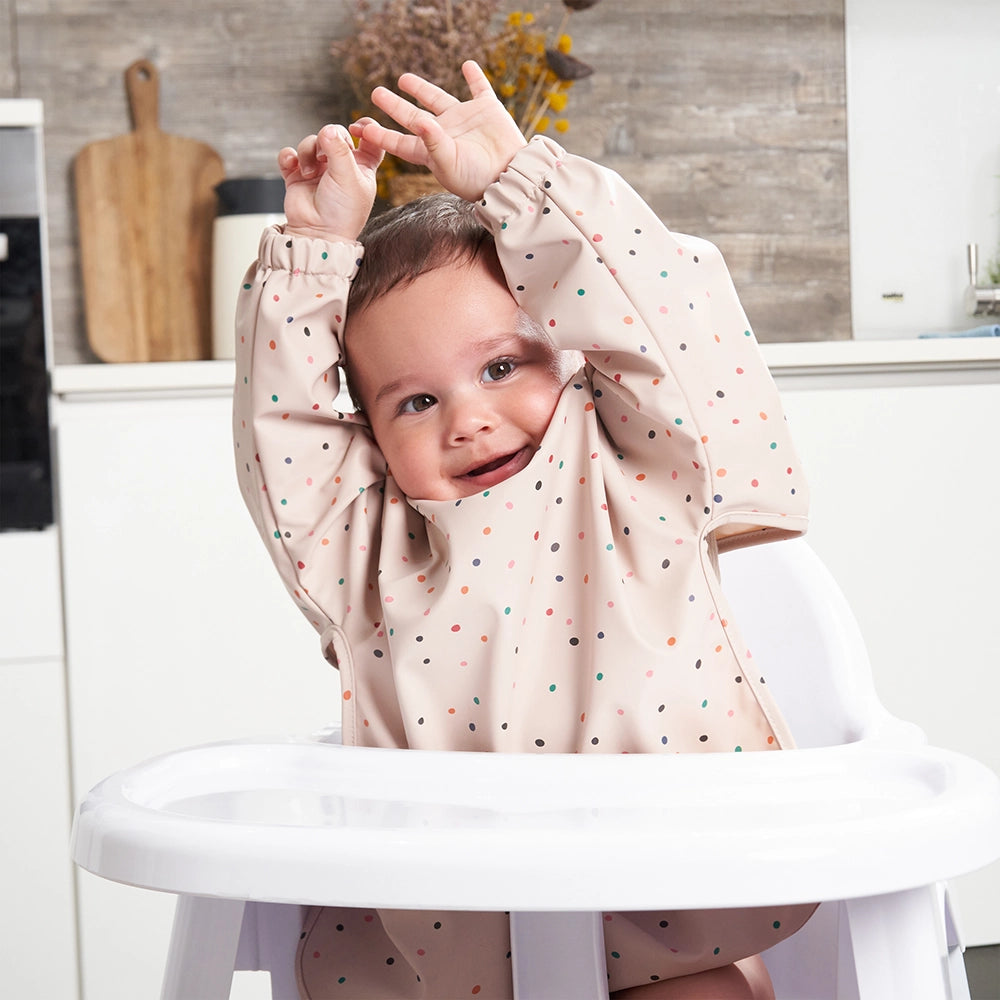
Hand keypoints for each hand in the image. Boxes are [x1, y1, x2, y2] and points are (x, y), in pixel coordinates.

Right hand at [277, 124, 382, 241]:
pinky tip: (292, 166)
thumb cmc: (341, 212)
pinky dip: (288, 157)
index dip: (366, 128)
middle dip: (328, 139)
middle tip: (325, 156)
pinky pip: (290, 154)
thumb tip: (328, 128)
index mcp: (362, 167)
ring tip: (309, 172)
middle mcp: (341, 166)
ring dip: (308, 152)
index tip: (356, 126)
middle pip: (335, 134)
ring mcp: (318, 170)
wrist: (317, 234)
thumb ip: (339, 149)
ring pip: (311, 142)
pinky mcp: (298, 175)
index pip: (370, 140)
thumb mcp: (348, 177)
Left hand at [351, 61, 526, 201]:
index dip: (381, 135)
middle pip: (413, 117)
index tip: (362, 127)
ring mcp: (465, 121)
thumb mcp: (450, 164)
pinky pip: (480, 89)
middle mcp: (445, 133)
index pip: (400, 142)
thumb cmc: (477, 179)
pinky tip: (467, 66)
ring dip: (421, 89)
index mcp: (432, 150)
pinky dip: (475, 77)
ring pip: (438, 99)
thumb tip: (420, 120)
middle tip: (376, 93)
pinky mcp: (487, 111)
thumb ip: (433, 142)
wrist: (510, 175)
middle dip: (394, 106)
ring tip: (404, 79)